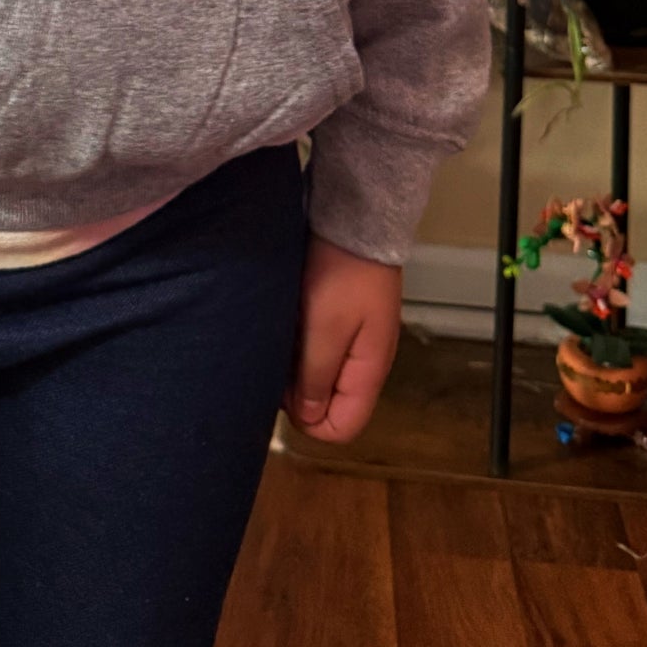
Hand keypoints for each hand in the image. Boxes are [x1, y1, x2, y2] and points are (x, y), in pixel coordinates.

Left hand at [284, 236, 401, 443]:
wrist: (355, 218)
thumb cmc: (341, 273)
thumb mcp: (324, 329)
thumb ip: (315, 378)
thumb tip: (308, 420)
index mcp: (368, 371)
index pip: (343, 428)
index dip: (310, 421)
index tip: (285, 391)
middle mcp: (365, 362)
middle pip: (331, 405)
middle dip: (300, 393)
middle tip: (278, 359)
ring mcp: (356, 340)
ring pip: (322, 377)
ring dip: (299, 367)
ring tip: (282, 337)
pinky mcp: (344, 319)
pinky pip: (320, 350)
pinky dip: (302, 345)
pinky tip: (289, 323)